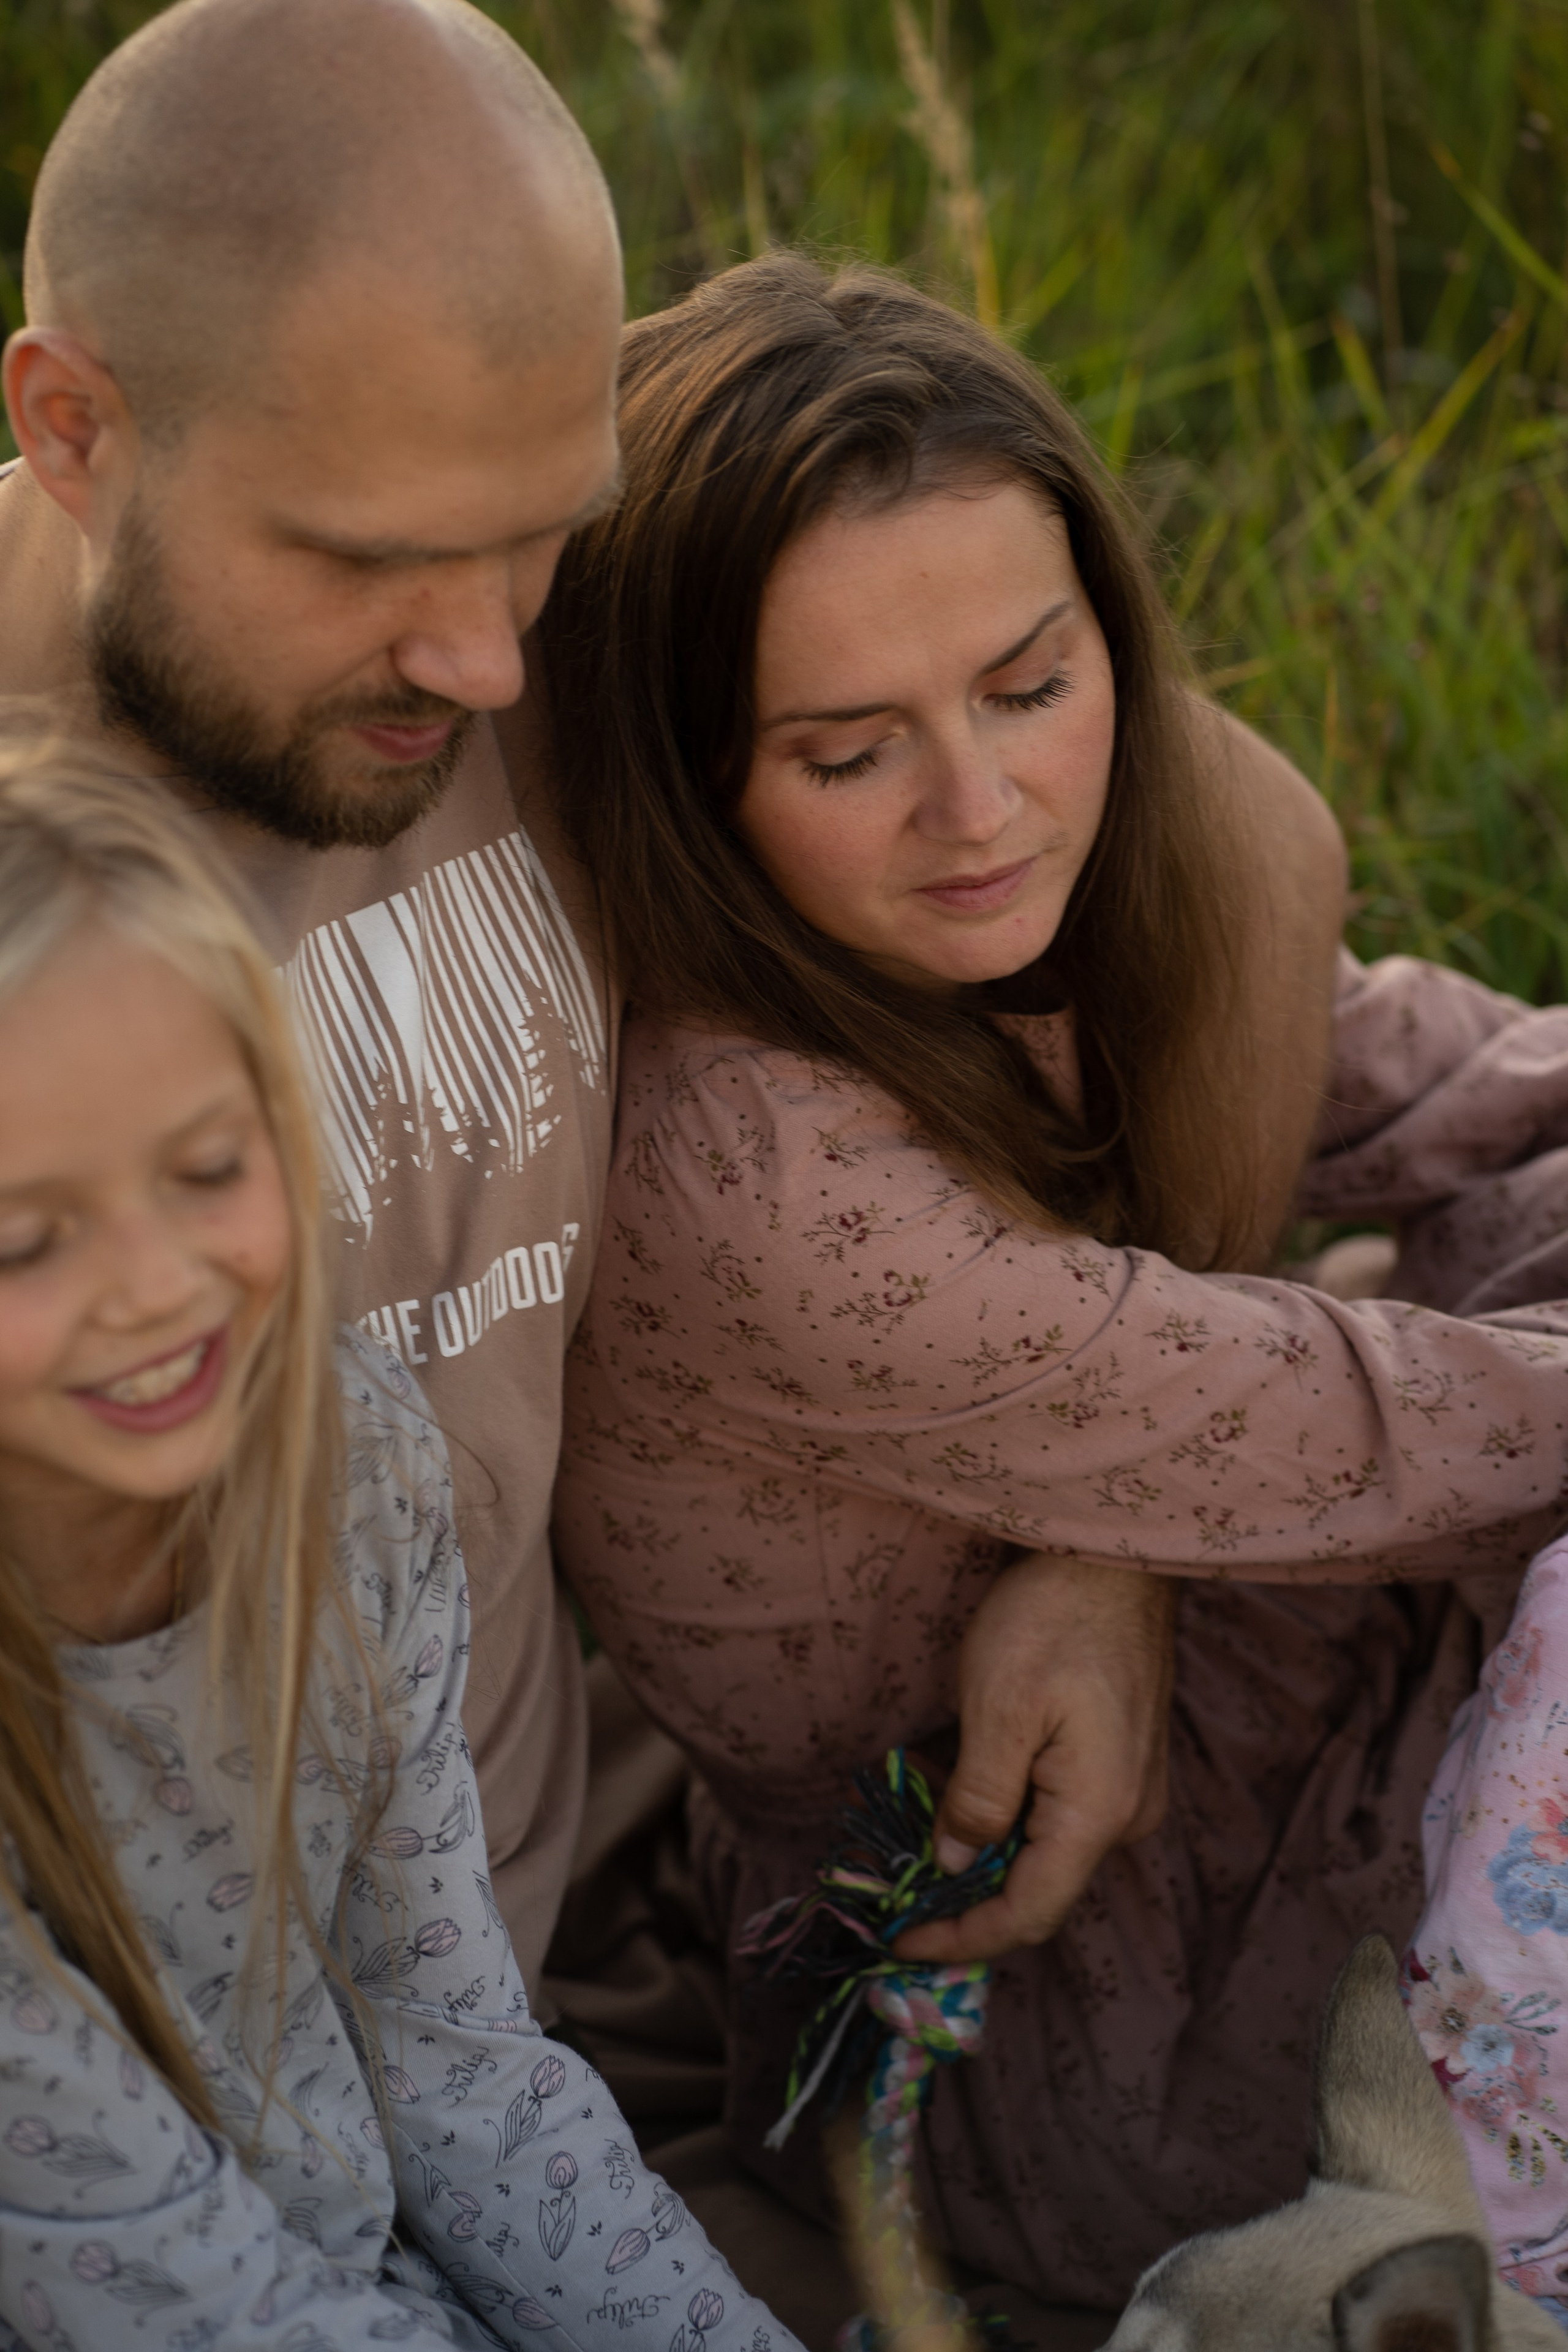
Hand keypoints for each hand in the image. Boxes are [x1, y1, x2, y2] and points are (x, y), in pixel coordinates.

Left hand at [893, 1554, 1176, 1963]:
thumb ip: (978, 1801)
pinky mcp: (1119, 1758)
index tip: (899, 1941)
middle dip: (961, 1885)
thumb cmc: (1054, 1618)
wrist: (1112, 1551)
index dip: (961, 1938)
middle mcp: (1125, 1814)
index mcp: (1098, 1814)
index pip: (1028, 1913)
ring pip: (1041, 1843)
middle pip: (1035, 1883)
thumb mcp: (998, 1708)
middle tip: (893, 1869)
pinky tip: (954, 1768)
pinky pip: (1054, 1807)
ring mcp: (1127, 1786)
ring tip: (915, 1800)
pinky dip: (1001, 1803)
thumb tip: (956, 1865)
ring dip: (976, 1837)